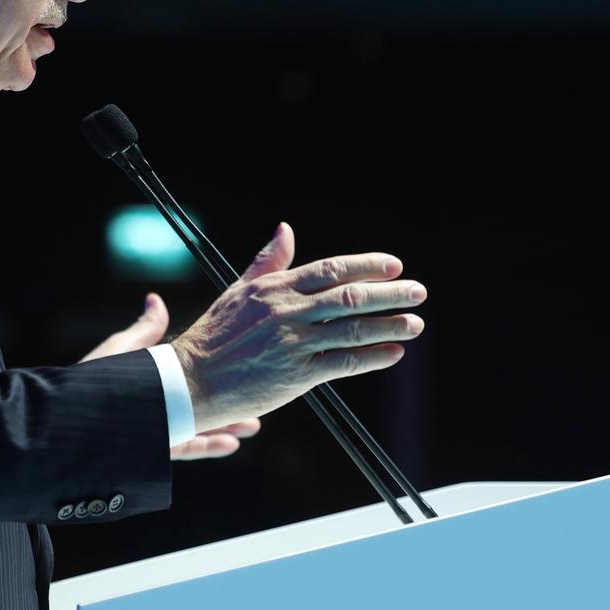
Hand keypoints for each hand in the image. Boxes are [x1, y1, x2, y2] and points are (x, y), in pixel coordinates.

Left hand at [78, 292, 265, 462]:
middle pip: (202, 403)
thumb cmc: (91, 382)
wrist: (66, 421)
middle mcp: (159, 406)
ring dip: (227, 426)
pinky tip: (230, 445)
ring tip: (253, 425)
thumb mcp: (123, 351)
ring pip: (200, 427)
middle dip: (231, 403)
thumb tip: (155, 299)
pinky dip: (208, 447)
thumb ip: (144, 330)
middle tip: (258, 402)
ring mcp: (158, 429)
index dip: (219, 373)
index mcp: (154, 380)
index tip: (242, 369)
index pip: (193, 376)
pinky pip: (185, 448)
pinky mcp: (152, 450)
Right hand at [172, 221, 425, 429]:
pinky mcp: (296, 375)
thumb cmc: (215, 334)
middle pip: (351, 297)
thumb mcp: (239, 290)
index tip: (395, 265)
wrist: (191, 380)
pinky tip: (393, 353)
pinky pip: (343, 364)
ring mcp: (294, 343)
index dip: (367, 265)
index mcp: (276, 287)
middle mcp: (288, 311)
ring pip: (353, 329)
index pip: (332, 269)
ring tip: (415, 323)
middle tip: (419, 292)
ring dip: (390, 325)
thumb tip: (286, 228)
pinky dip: (372, 358)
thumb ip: (268, 261)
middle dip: (391, 293)